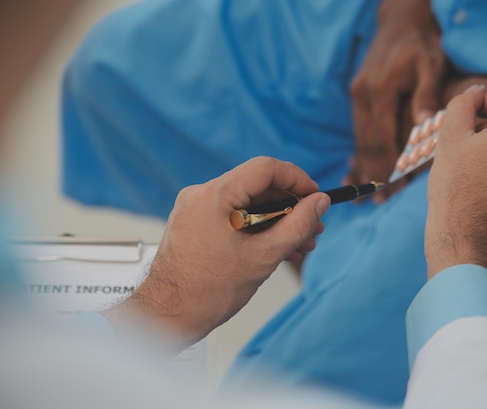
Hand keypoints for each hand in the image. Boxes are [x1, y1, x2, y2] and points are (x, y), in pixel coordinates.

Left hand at [103, 157, 329, 351]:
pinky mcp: (195, 223)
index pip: (265, 169)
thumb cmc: (206, 292)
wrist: (167, 317)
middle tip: (313, 226)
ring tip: (300, 243)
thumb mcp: (263, 257)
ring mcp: (196, 209)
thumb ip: (297, 226)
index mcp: (214, 196)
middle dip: (289, 206)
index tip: (315, 197)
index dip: (296, 179)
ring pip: (247, 202)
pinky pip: (233, 215)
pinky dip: (256, 228)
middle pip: (257, 185)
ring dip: (276, 220)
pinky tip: (277, 247)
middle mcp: (201, 195)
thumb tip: (319, 203)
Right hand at [347, 0, 446, 201]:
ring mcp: (358, 95)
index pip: (385, 138)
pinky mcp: (358, 96)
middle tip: (379, 201)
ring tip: (366, 194)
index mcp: (382, 90)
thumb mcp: (430, 64)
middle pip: (368, 143)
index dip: (389, 166)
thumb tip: (422, 126)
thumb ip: (425, 95)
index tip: (394, 190)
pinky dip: (360, 152)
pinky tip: (357, 170)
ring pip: (361, 139)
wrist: (400, 21)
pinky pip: (359, 130)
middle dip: (375, 173)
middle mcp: (364, 95)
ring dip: (365, 167)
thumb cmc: (422, 43)